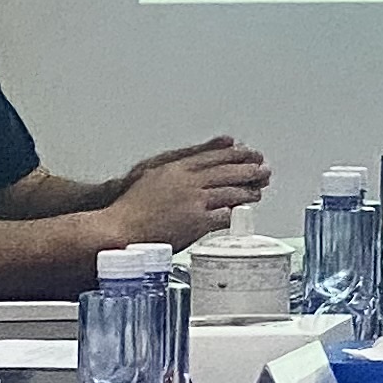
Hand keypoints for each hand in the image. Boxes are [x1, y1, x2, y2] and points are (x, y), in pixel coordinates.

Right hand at [109, 137, 267, 247]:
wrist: (118, 229)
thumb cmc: (130, 207)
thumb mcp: (151, 176)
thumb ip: (176, 167)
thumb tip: (192, 163)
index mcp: (177, 168)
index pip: (213, 156)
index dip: (235, 154)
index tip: (249, 152)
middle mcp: (188, 182)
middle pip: (227, 171)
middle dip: (248, 169)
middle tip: (263, 169)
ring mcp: (194, 202)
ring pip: (230, 192)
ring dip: (248, 191)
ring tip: (258, 191)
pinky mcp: (196, 223)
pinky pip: (223, 216)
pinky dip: (235, 214)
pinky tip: (242, 213)